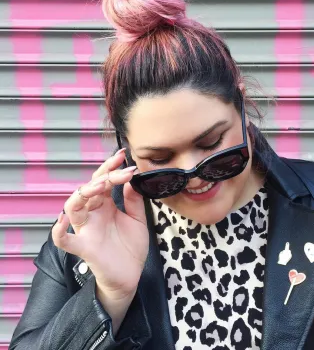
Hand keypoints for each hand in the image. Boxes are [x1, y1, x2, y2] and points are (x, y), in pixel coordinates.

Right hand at [52, 148, 148, 298]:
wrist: (130, 275)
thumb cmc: (130, 247)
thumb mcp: (137, 219)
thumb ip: (134, 201)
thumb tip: (131, 179)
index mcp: (105, 205)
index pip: (103, 181)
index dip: (111, 167)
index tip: (123, 155)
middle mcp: (93, 214)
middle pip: (89, 188)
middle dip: (104, 175)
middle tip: (121, 168)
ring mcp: (86, 229)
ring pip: (73, 207)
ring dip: (84, 193)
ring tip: (100, 185)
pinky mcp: (84, 248)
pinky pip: (64, 240)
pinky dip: (59, 231)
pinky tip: (63, 220)